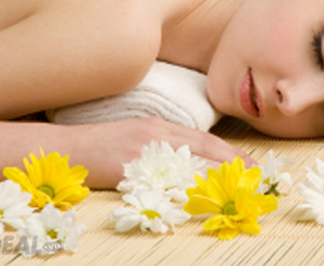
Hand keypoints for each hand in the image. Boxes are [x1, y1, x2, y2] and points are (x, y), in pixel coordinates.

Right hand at [68, 117, 256, 188]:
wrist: (68, 148)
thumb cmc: (100, 145)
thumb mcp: (134, 136)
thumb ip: (160, 145)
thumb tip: (185, 161)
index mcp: (158, 126)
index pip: (201, 138)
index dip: (228, 150)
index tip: (248, 162)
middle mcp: (157, 134)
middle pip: (203, 148)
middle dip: (232, 161)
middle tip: (255, 174)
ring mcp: (145, 151)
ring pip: (191, 163)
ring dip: (218, 175)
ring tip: (240, 187)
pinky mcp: (132, 168)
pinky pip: (167, 180)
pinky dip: (190, 188)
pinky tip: (205, 196)